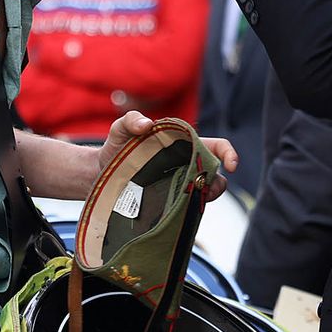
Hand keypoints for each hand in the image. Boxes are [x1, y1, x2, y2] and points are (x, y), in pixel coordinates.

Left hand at [100, 111, 237, 202]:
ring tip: (193, 200)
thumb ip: (131, 120)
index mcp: (184, 143)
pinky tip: (179, 210)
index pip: (216, 146)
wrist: (101, 173)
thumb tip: (147, 125)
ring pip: (204, 191)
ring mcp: (180, 182)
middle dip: (218, 182)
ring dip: (205, 196)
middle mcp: (186, 163)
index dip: (228, 153)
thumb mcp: (120, 129)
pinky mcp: (171, 200)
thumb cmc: (116, 146)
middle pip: (215, 173)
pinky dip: (189, 208)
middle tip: (208, 190)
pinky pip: (188, 205)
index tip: (231, 165)